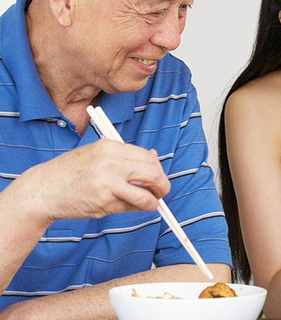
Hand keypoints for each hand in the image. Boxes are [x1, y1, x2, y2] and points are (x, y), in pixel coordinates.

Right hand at [13, 140, 169, 222]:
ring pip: (146, 195)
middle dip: (162, 186)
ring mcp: (108, 183)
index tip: (156, 178)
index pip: (147, 157)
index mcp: (109, 147)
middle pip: (153, 174)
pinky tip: (121, 206)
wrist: (43, 190)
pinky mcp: (103, 202)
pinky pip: (129, 207)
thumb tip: (153, 157)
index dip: (157, 169)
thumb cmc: (71, 172)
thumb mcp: (97, 155)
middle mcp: (110, 162)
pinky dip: (132, 209)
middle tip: (160, 193)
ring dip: (152, 203)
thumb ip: (125, 157)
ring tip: (148, 204)